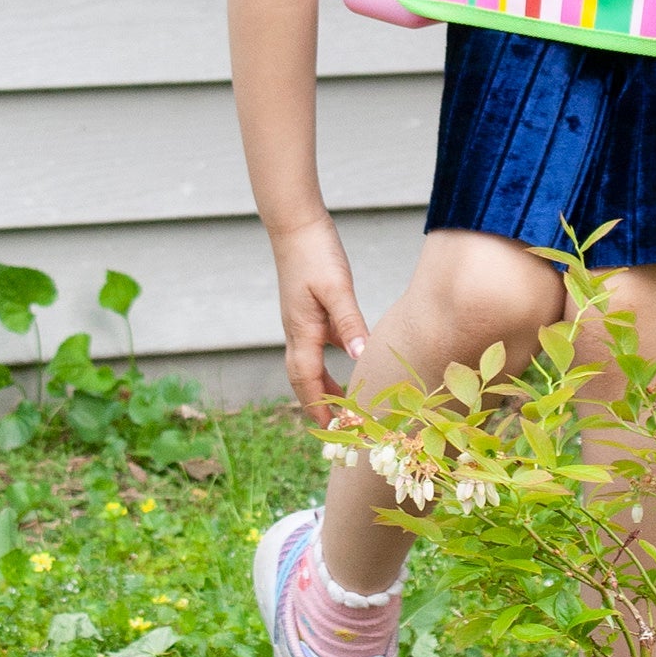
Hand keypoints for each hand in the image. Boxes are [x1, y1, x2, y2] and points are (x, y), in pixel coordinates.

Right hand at [269, 215, 368, 419]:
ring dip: (321, 385)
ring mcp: (300, 322)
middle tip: (336, 426)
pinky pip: (316, 347)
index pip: (307, 380)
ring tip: (342, 403)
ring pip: (307, 364)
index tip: (331, 429)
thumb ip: (349, 322)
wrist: (296, 226)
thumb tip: (359, 356)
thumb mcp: (336, 288)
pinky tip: (348, 360)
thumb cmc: (316, 254)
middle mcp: (297, 331)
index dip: (318, 406)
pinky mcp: (307, 311)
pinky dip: (327, 362)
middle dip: (316, 403)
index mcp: (302, 331)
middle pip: (303, 378)